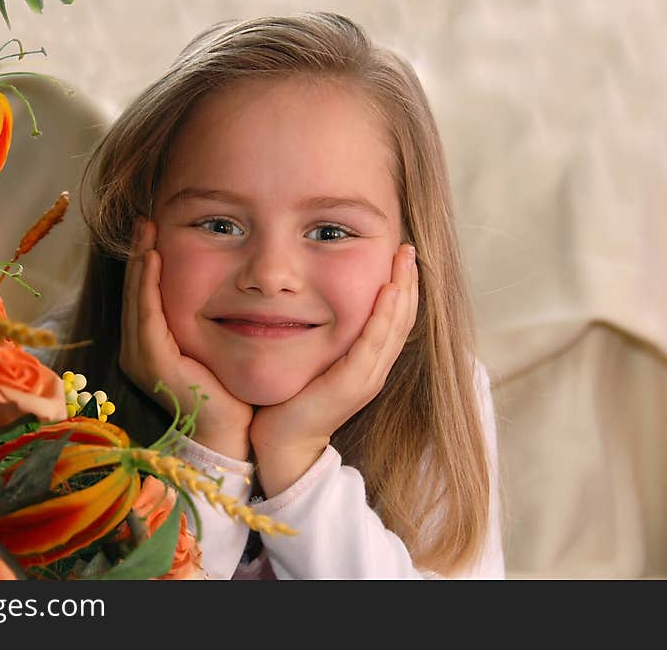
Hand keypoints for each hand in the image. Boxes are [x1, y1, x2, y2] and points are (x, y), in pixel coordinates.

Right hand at [119, 219, 253, 460]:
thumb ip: (202, 318)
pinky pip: (147, 315)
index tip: (152, 230)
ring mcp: (140, 358)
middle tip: (144, 219)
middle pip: (134, 293)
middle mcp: (136, 351)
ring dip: (139, 262)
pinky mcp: (152, 362)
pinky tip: (152, 258)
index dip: (144, 262)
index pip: (142, 296)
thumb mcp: (210, 344)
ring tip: (145, 230)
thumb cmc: (226, 390)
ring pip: (137, 299)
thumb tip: (216, 286)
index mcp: (148, 347)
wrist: (229, 432)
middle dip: (138, 254)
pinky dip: (148, 285)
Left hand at [250, 243, 418, 496]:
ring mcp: (367, 378)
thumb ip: (325, 335)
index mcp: (368, 363)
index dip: (402, 287)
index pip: (394, 319)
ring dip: (402, 291)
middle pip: (402, 319)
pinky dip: (383, 316)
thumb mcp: (314, 358)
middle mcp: (374, 369)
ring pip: (395, 327)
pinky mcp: (352, 384)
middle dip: (408, 281)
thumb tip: (315, 299)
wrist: (281, 442)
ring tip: (404, 259)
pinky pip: (373, 344)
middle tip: (408, 247)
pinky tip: (388, 290)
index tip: (400, 255)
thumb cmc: (292, 399)